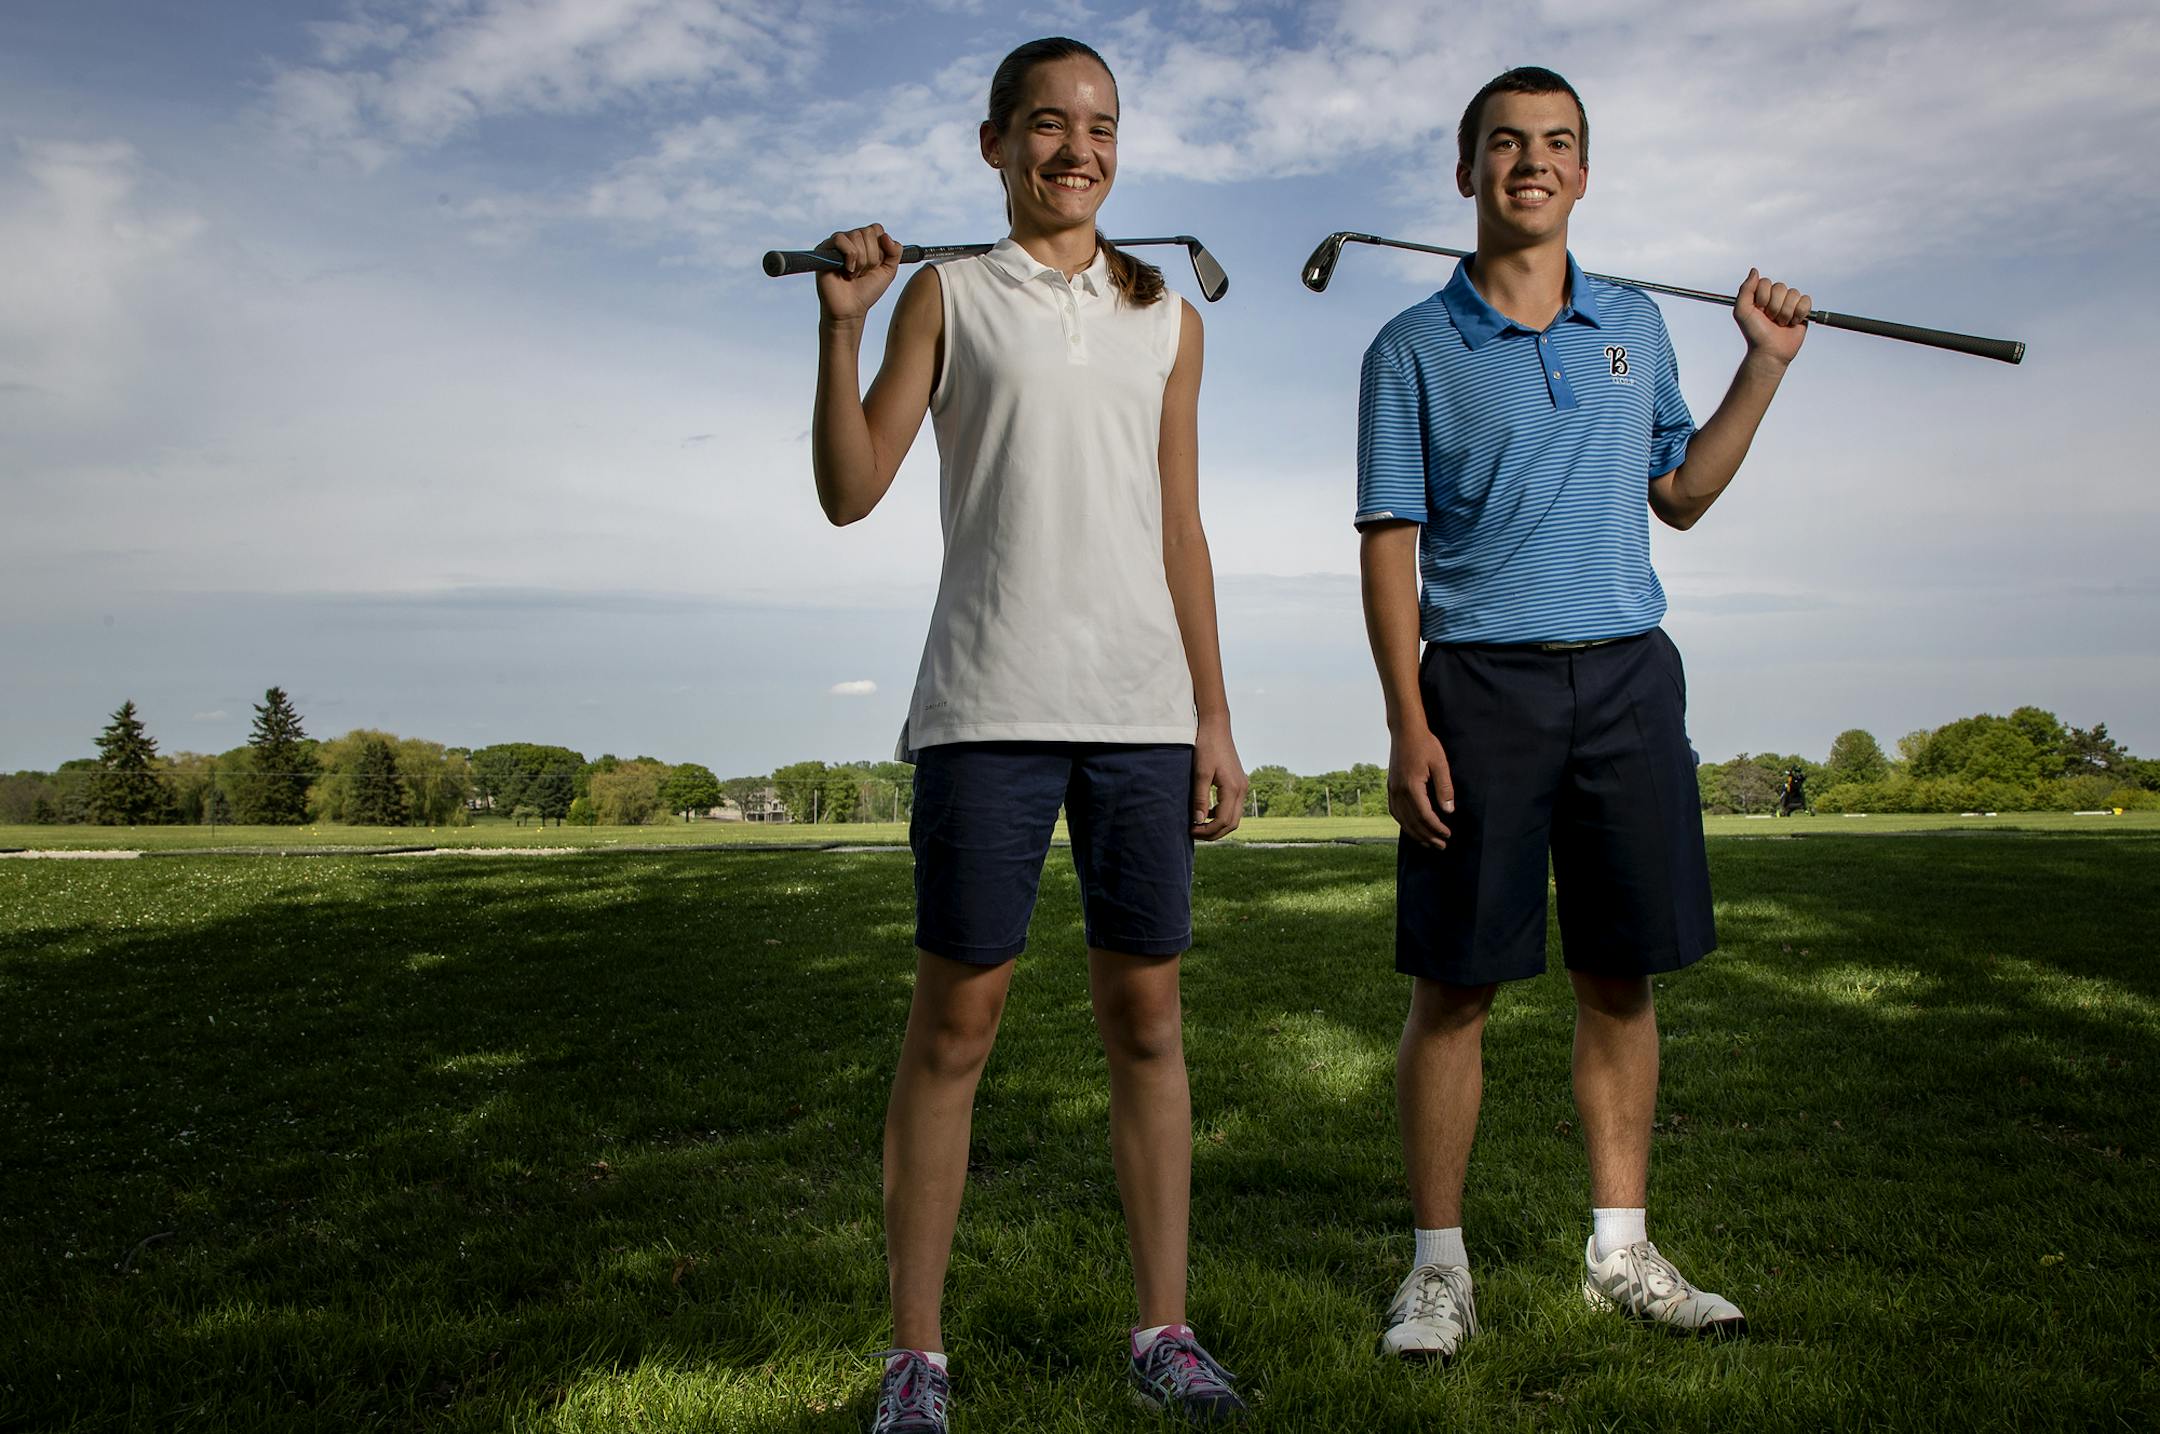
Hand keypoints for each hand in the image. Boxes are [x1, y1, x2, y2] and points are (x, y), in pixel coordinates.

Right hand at [815, 224, 903, 324]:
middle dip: (871, 258)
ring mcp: (837, 243)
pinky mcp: (825, 248)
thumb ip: (895, 252)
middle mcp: (850, 238)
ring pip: (856, 236)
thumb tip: (886, 235)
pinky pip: (841, 240)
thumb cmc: (867, 291)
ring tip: (854, 274)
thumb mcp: (888, 271)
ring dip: (861, 261)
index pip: (876, 229)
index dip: (880, 250)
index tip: (875, 267)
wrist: (851, 309)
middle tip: (863, 273)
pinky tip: (847, 271)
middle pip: (868, 232)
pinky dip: (849, 258)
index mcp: (865, 241)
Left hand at [1190, 719, 1246, 840]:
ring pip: (1234, 816)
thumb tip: (1198, 821)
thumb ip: (1200, 798)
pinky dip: (1221, 814)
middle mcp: (1242, 789)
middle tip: (1194, 833)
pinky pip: (1233, 806)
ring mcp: (1242, 785)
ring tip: (1199, 825)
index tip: (1191, 830)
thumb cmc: (1206, 747)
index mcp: (1233, 788)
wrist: (1216, 727)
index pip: (1223, 821)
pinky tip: (1206, 811)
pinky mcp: (1238, 782)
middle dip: (1214, 832)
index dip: (1207, 830)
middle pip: (1232, 823)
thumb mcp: (1200, 773)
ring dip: (1218, 825)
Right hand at [1388, 727, 1453, 848]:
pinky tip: (1411, 827)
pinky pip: (1395, 811)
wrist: (1405, 731)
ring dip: (1415, 833)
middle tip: (1441, 846)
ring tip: (1427, 843)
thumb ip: (1444, 788)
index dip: (1436, 828)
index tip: (1448, 835)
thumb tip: (1448, 811)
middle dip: (1427, 836)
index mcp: (1411, 786)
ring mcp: (1392, 789)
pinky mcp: (1391, 786)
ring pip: (1402, 819)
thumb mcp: (1440, 764)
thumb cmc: (1425, 744)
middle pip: (1412, 822)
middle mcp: (1399, 791)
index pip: (1424, 815)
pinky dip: (1404, 823)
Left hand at [1734, 268, 1809, 365]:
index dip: (1762, 298)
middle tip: (1770, 320)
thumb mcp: (1742, 311)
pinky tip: (1792, 323)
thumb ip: (1745, 289)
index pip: (1765, 282)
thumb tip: (1754, 270)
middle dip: (1774, 307)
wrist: (1769, 351)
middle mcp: (1775, 297)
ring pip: (1793, 294)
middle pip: (1780, 287)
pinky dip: (1799, 313)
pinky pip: (1805, 300)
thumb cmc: (1754, 333)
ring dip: (1786, 312)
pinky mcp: (1802, 310)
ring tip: (1780, 323)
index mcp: (1761, 295)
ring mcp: (1789, 303)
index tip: (1759, 310)